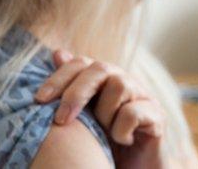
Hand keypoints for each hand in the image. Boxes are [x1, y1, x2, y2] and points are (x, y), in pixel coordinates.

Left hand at [35, 51, 164, 167]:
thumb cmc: (105, 144)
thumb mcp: (82, 118)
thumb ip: (70, 89)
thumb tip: (58, 53)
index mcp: (104, 80)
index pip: (81, 63)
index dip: (59, 77)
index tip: (39, 99)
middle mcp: (125, 81)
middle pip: (100, 68)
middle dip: (76, 93)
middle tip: (61, 120)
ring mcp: (143, 96)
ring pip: (120, 86)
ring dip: (104, 114)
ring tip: (103, 133)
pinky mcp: (157, 115)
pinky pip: (133, 112)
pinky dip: (121, 130)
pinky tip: (122, 141)